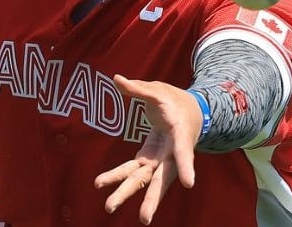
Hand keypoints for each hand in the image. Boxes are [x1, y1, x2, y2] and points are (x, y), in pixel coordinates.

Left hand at [94, 75, 202, 224]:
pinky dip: (118, 177)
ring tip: (109, 207)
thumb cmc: (175, 100)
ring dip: (127, 193)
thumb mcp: (159, 90)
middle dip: (152, 197)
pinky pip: (132, 171)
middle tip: (143, 219)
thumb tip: (116, 79)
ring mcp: (160, 160)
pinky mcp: (149, 160)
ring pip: (145, 180)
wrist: (189, 113)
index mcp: (179, 133)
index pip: (183, 152)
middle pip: (162, 178)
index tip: (189, 184)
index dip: (187, 166)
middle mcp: (171, 153)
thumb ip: (138, 88)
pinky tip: (101, 184)